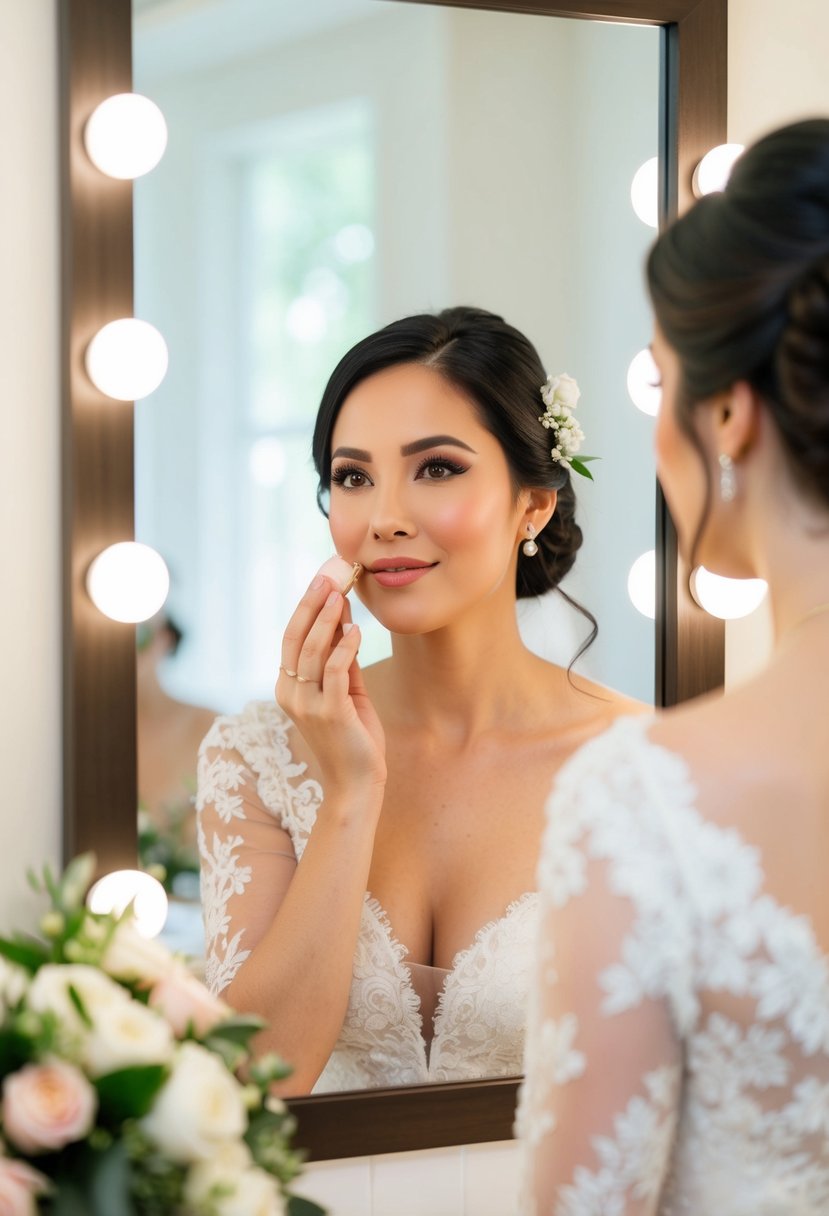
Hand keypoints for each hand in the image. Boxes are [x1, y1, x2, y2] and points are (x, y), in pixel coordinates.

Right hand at [276, 575, 386, 793]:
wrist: (356, 784)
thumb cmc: (352, 736)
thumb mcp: (345, 690)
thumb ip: (340, 658)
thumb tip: (343, 618)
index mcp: (288, 687)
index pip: (291, 638)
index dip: (305, 607)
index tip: (321, 580)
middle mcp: (291, 694)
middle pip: (296, 638)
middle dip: (311, 604)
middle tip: (327, 576)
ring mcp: (308, 705)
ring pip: (313, 651)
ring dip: (328, 619)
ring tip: (342, 595)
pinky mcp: (331, 713)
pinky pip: (335, 671)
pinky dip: (345, 647)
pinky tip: (357, 630)